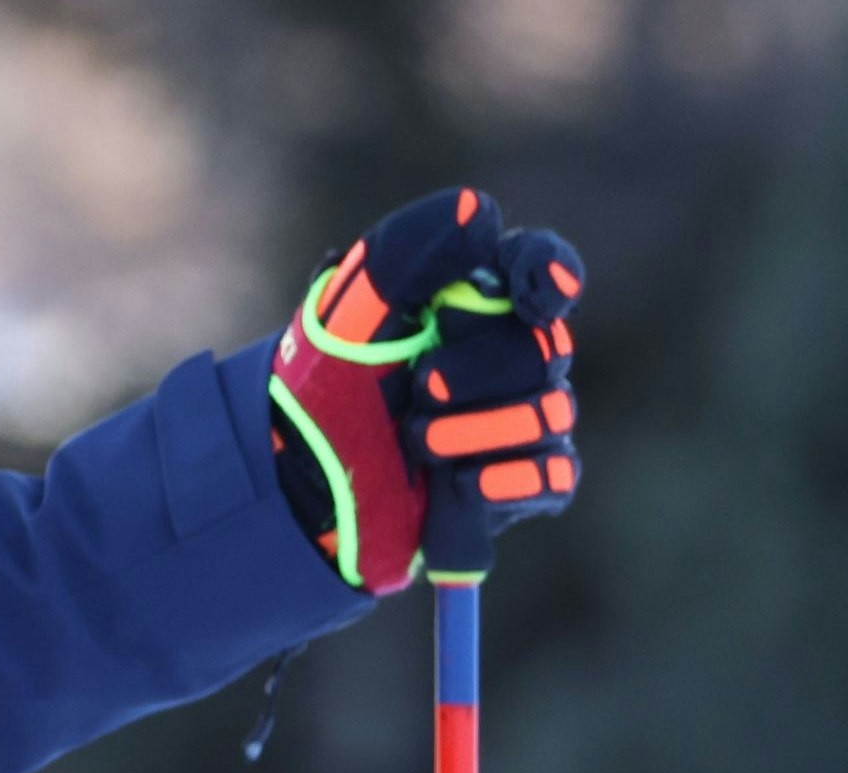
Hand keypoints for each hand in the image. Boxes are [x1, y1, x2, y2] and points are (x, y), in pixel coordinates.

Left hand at [268, 187, 584, 591]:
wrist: (296, 477)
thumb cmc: (326, 383)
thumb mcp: (349, 311)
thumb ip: (405, 252)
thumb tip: (478, 213)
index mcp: (474, 297)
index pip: (539, 266)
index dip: (550, 272)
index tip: (540, 293)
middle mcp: (508, 353)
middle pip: (544, 347)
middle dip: (483, 366)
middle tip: (424, 384)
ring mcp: (517, 419)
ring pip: (549, 412)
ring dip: (476, 427)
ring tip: (414, 437)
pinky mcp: (515, 484)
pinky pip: (551, 475)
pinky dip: (505, 478)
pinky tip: (458, 481)